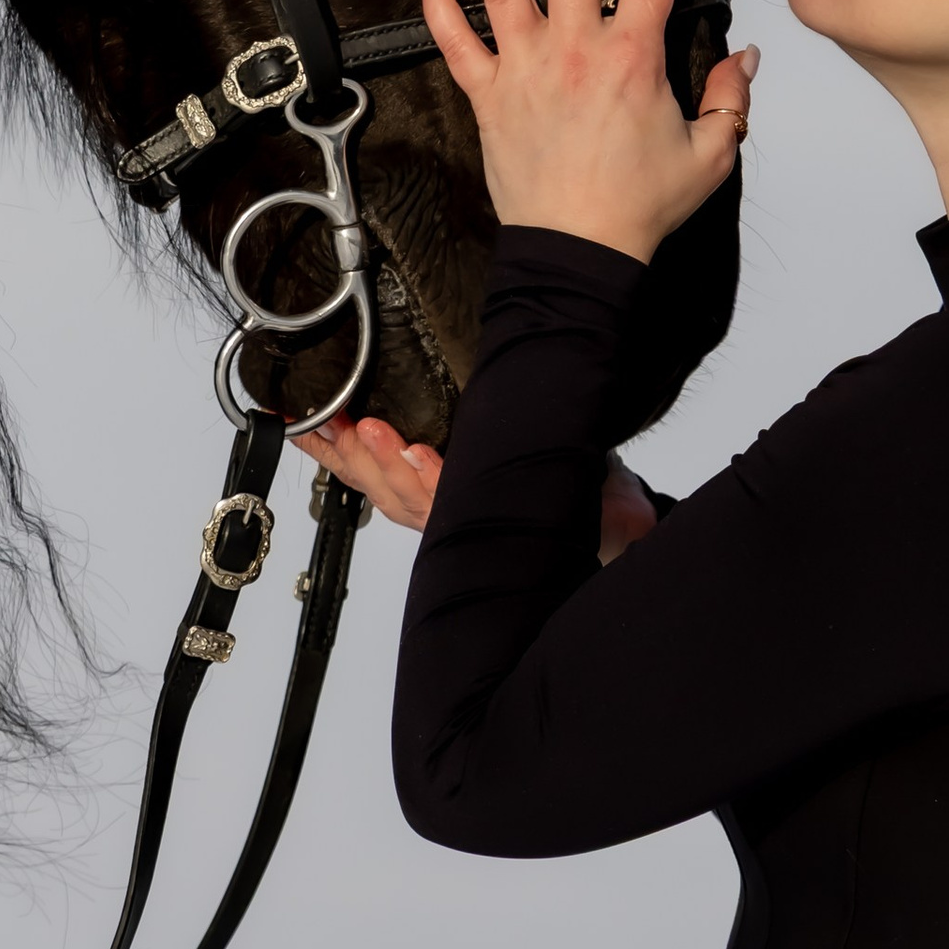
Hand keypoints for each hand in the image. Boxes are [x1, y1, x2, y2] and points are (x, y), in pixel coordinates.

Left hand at [295, 416, 657, 562]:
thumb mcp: (614, 508)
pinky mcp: (407, 477)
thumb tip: (641, 524)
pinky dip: (332, 450)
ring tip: (331, 423)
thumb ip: (624, 517)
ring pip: (379, 485)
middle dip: (383, 464)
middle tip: (368, 428)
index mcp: (495, 526)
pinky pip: (363, 471)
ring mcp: (425, 500)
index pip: (456, 510)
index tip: (423, 457)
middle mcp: (453, 517)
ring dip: (352, 454)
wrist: (578, 509)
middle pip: (405, 498)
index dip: (435, 486)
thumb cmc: (585, 506)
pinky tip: (307, 428)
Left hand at [420, 0, 756, 263]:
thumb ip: (730, 99)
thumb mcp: (709, 155)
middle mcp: (575, 50)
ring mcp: (525, 69)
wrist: (578, 252)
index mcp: (632, 57)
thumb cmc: (639, 207)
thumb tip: (746, 59)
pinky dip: (438, 6)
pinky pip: (456, 43)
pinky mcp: (489, 97)